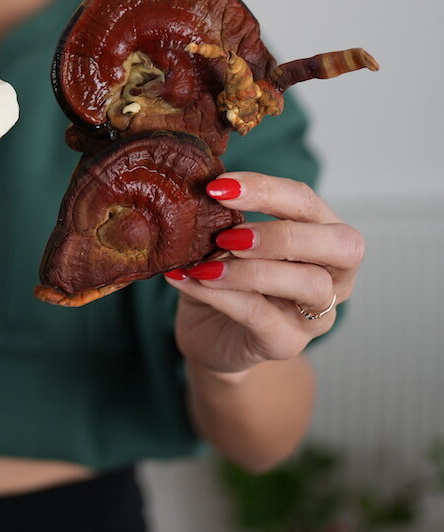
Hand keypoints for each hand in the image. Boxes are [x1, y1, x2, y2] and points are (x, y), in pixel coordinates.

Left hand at [165, 172, 364, 376]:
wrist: (210, 336)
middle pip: (340, 243)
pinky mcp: (288, 343)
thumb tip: (195, 196)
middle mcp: (335, 275)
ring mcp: (317, 314)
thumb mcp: (225, 243)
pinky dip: (222, 295)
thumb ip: (223, 220)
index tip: (219, 188)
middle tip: (227, 235)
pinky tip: (190, 281)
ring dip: (252, 269)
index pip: (308, 203)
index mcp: (323, 236)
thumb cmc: (226, 279)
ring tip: (205, 265)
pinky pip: (262, 315)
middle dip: (281, 233)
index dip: (267, 190)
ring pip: (310, 283)